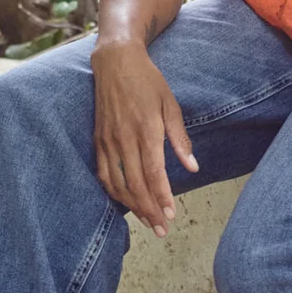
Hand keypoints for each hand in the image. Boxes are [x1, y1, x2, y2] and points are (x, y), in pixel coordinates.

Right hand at [90, 41, 198, 235]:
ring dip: (132, 207)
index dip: (162, 197)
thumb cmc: (148, 82)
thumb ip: (179, 138)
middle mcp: (124, 138)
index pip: (154, 172)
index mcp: (145, 129)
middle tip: (162, 229)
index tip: (171, 214)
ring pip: (118, 184)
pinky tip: (126, 203)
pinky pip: (105, 174)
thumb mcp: (170, 105)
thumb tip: (193, 167)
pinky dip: (115, 193)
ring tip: (148, 222)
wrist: (116, 63)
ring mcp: (108, 141)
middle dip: (149, 210)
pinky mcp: (99, 141)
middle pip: (136, 184)